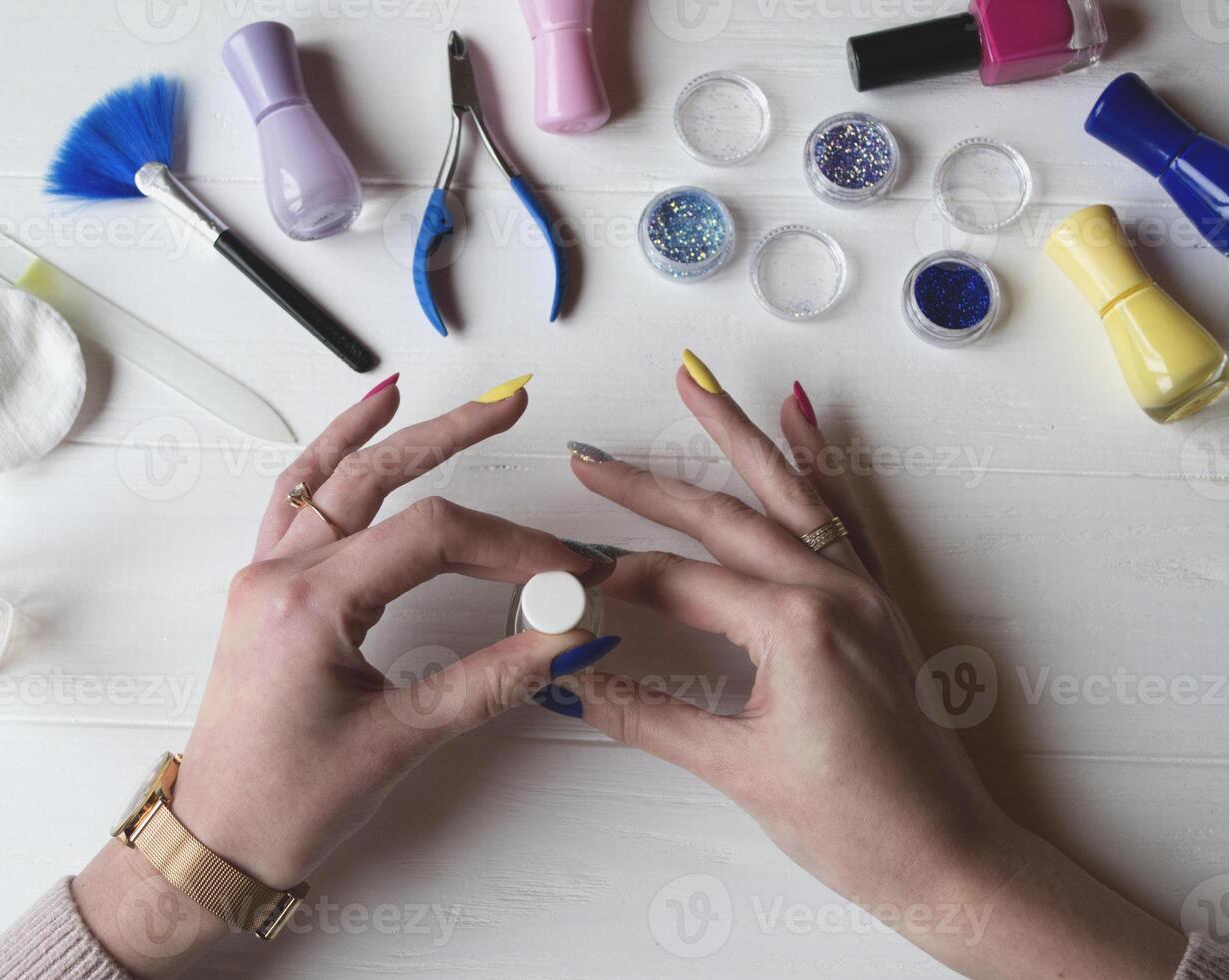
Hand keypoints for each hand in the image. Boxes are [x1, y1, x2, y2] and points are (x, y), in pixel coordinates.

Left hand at [74, 376, 615, 977]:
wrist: (213, 841)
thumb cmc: (287, 804)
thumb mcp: (400, 742)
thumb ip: (490, 680)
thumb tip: (566, 637)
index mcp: (309, 605)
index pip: (431, 537)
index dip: (510, 544)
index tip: (566, 569)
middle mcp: (280, 575)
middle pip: (377, 479)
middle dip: (449, 437)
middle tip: (512, 407)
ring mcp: (265, 577)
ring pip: (328, 477)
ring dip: (383, 434)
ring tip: (425, 391)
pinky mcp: (266, 591)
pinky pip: (293, 503)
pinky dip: (327, 460)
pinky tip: (357, 433)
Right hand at [563, 354, 1185, 979]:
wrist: (951, 859)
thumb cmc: (860, 826)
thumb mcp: (736, 769)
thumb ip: (645, 713)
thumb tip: (571, 678)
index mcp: (795, 626)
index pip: (677, 583)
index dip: (610, 579)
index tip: (559, 577)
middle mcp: (833, 590)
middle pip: (722, 518)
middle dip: (648, 486)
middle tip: (589, 458)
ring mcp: (864, 590)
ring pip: (788, 492)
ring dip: (738, 437)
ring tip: (696, 384)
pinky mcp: (880, 603)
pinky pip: (844, 514)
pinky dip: (818, 464)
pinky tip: (802, 420)